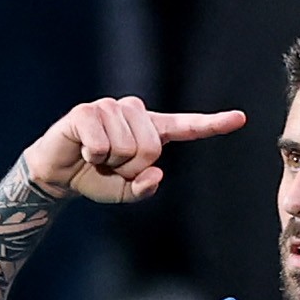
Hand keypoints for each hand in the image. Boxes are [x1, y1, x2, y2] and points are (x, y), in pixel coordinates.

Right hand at [20, 97, 242, 204]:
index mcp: (150, 130)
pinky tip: (84, 151)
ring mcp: (110, 108)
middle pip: (152, 148)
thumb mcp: (127, 191)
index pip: (186, 126)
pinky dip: (93, 156)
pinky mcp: (87, 112)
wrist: (59, 175)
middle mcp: (134, 112)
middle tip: (112, 166)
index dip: (212, 123)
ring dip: (110, 163)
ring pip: (127, 147)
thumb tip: (154, 175)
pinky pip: (103, 144)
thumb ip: (144, 187)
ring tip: (97, 158)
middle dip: (130, 168)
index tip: (239, 119)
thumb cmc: (96, 178)